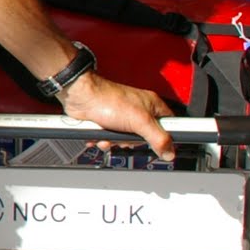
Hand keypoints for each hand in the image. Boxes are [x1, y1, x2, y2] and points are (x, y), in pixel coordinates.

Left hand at [59, 71, 174, 160]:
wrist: (80, 97)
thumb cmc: (108, 100)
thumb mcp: (140, 121)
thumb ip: (158, 138)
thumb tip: (169, 152)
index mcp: (152, 105)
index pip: (169, 126)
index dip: (165, 138)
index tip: (159, 146)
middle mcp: (138, 111)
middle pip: (145, 138)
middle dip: (131, 142)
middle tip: (126, 137)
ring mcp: (122, 117)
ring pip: (125, 140)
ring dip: (114, 142)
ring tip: (109, 135)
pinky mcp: (107, 122)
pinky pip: (110, 138)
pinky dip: (104, 139)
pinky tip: (100, 135)